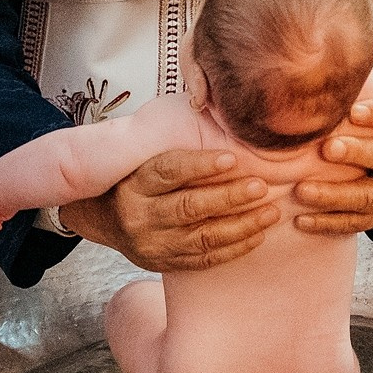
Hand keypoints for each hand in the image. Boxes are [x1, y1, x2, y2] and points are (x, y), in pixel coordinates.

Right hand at [59, 148, 278, 271]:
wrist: (103, 219)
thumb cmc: (134, 179)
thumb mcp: (142, 158)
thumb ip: (174, 144)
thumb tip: (213, 109)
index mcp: (135, 183)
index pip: (168, 171)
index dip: (200, 165)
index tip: (232, 158)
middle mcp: (141, 215)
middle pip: (189, 207)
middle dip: (229, 198)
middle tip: (261, 186)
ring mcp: (152, 243)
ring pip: (202, 238)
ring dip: (241, 226)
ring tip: (270, 213)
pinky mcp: (164, 263)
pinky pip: (204, 260)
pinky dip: (233, 249)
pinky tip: (256, 236)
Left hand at [298, 97, 372, 235]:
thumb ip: (361, 98)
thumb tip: (322, 76)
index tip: (353, 109)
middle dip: (357, 153)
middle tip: (327, 148)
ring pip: (368, 197)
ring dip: (334, 194)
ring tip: (302, 190)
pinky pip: (355, 223)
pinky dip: (327, 222)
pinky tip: (301, 219)